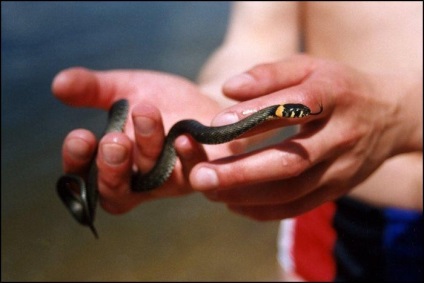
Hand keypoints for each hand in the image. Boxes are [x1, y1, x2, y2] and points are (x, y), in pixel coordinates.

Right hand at [52, 67, 224, 213]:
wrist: (204, 102)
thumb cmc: (160, 103)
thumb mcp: (126, 89)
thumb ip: (93, 89)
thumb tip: (58, 83)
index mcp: (112, 164)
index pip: (84, 176)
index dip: (78, 162)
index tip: (80, 136)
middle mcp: (139, 181)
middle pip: (117, 191)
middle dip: (111, 166)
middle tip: (113, 140)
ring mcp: (171, 180)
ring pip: (154, 177)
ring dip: (147, 147)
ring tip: (145, 111)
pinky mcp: (202, 174)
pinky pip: (194, 173)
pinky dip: (188, 157)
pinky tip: (183, 136)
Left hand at [189, 54, 420, 219]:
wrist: (387, 116)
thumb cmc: (336, 87)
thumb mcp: (308, 67)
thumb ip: (269, 74)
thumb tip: (228, 89)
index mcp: (335, 95)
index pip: (295, 106)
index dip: (255, 115)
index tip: (216, 123)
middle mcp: (341, 135)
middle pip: (291, 161)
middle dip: (241, 173)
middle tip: (198, 177)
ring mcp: (342, 168)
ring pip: (291, 191)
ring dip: (246, 195)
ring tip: (208, 191)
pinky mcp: (337, 190)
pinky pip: (297, 207)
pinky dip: (262, 209)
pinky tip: (232, 203)